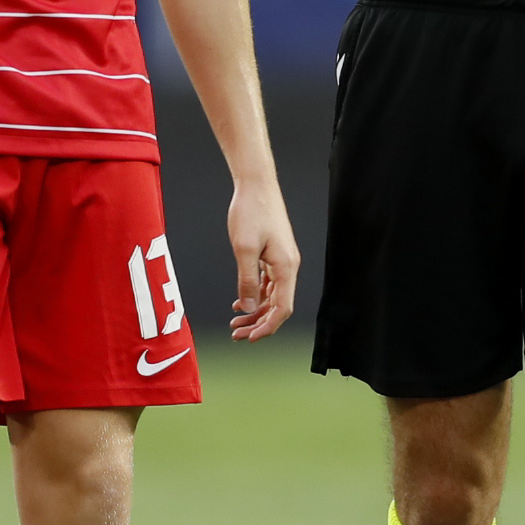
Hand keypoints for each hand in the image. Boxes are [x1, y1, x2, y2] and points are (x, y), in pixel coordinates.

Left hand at [226, 176, 300, 339]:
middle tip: (237, 335)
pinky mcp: (274, 255)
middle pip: (278, 306)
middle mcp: (288, 266)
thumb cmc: (252, 211)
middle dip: (258, 323)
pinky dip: (255, 296)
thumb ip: (247, 280)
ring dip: (255, 312)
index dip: (267, 327)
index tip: (250, 338)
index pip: (282, 308)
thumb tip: (248, 307)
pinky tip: (240, 303)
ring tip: (235, 323)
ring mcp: (281, 261)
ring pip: (272, 296)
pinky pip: (267, 283)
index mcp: (286, 266)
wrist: (256, 185)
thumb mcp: (244, 248)